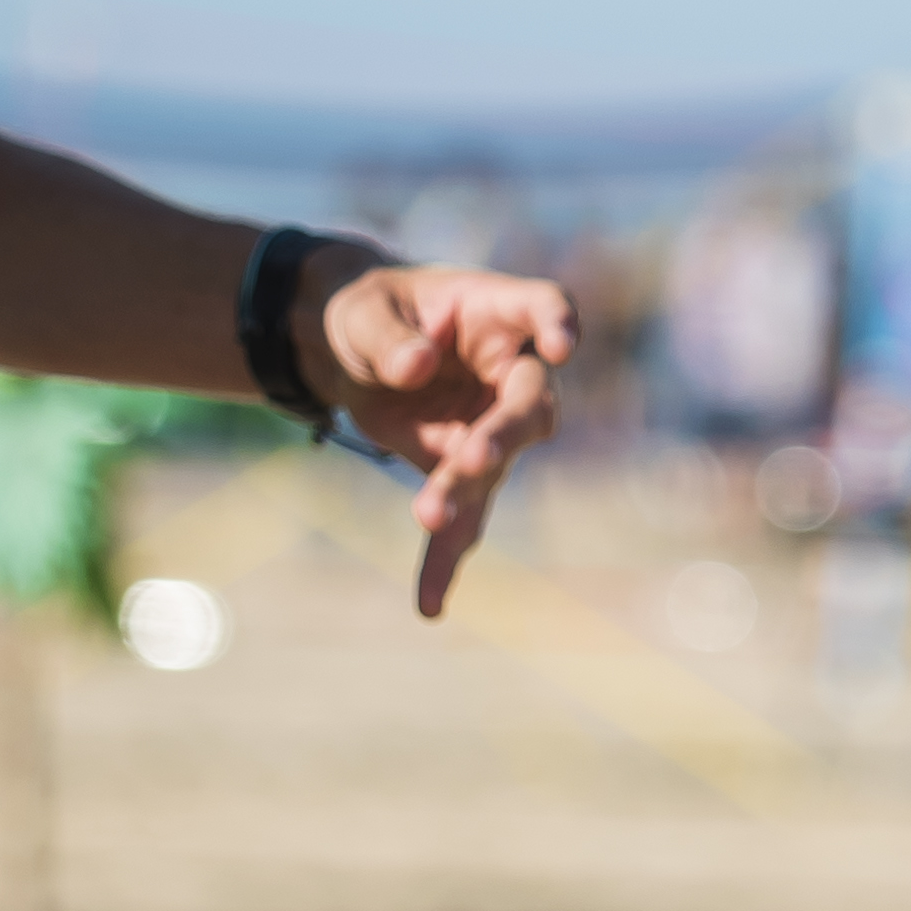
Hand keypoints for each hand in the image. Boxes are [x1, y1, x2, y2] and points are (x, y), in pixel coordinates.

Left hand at [302, 256, 578, 618]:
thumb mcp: (363, 313)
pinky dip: (443, 561)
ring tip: (429, 518)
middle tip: (473, 459)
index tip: (559, 346)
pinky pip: (462, 520)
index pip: (544, 306)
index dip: (558, 323)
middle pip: (528, 402)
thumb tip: (417, 368)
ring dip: (464, 495)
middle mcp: (508, 371)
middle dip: (504, 434)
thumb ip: (388, 338)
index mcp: (496, 311)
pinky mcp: (463, 471)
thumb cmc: (371, 313)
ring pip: (494, 468)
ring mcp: (492, 426)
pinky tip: (429, 604)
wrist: (352, 355)